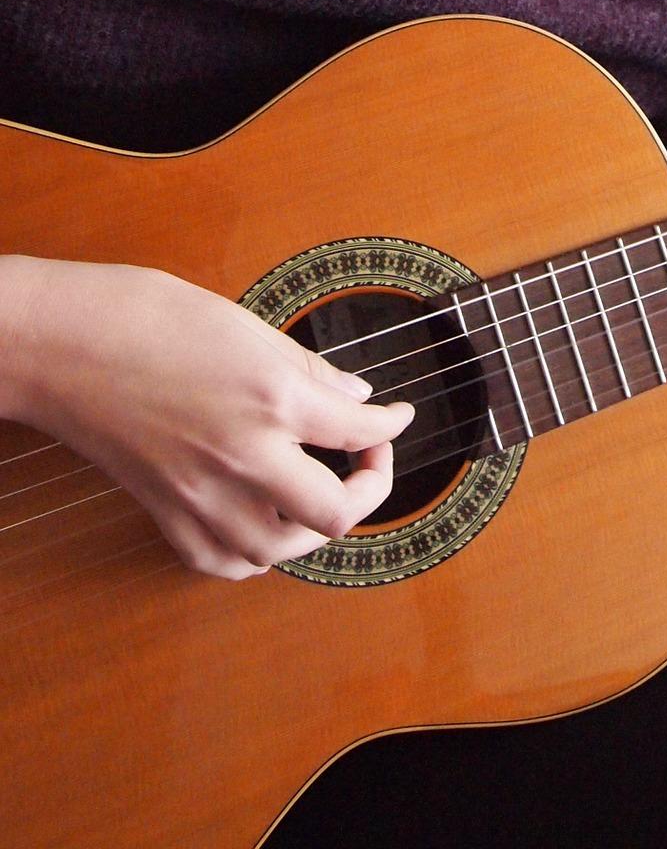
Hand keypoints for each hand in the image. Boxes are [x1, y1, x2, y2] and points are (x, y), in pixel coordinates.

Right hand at [8, 257, 414, 579]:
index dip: (391, 425)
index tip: (396, 418)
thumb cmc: (141, 315)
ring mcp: (200, 495)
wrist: (58, 344)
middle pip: (335, 512)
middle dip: (369, 490)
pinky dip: (253, 552)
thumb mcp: (241, 323)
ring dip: (313, 529)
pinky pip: (222, 562)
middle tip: (367, 463)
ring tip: (318, 493)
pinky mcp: (163, 514)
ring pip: (281, 550)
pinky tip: (262, 522)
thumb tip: (354, 393)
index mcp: (270, 397)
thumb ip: (306, 367)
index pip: (358, 429)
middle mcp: (243, 456)